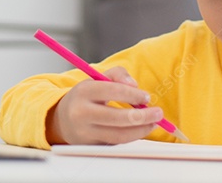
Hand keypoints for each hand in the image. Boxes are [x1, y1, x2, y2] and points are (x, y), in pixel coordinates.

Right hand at [47, 66, 165, 144]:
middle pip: (117, 117)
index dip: (132, 95)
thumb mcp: (96, 79)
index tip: (147, 97)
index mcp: (84, 91)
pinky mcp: (91, 146)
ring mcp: (86, 132)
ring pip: (118, 135)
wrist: (63, 120)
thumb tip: (134, 85)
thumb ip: (118, 75)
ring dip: (140, 130)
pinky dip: (131, 136)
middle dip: (142, 116)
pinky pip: (116, 142)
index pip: (112, 91)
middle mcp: (82, 113)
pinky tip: (139, 129)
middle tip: (158, 113)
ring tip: (153, 123)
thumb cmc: (86, 97)